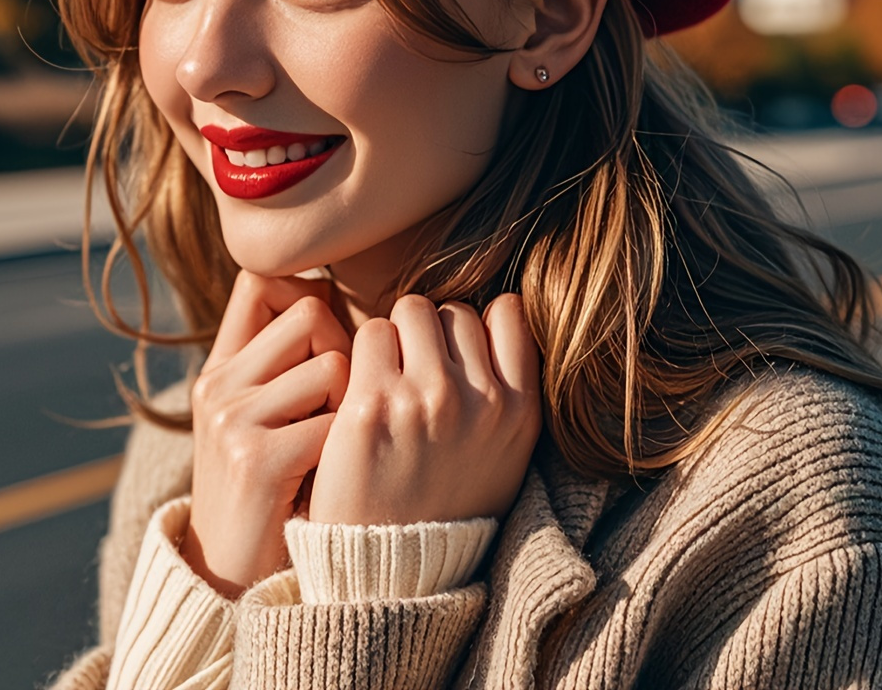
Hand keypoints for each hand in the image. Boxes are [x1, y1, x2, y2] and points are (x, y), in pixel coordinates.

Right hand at [183, 270, 350, 596]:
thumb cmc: (270, 492)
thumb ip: (286, 364)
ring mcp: (233, 420)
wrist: (232, 582)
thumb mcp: (260, 419)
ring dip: (351, 402)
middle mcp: (219, 384)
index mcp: (220, 367)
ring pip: (332, 363)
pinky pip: (336, 419)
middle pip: (310, 310)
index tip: (326, 340)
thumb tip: (340, 301)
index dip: (307, 294)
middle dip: (342, 348)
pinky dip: (350, 446)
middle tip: (340, 403)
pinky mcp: (257, 459)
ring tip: (336, 444)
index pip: (261, 279)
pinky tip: (333, 475)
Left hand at [308, 294, 541, 525]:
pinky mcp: (372, 403)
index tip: (458, 353)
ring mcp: (426, 399)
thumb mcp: (505, 453)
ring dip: (397, 337)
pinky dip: (364, 354)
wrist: (391, 572)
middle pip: (452, 310)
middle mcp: (478, 400)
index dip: (477, 326)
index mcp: (519, 411)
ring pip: (412, 311)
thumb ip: (506, 389)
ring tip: (390, 381)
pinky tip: (362, 392)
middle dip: (432, 334)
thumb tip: (498, 313)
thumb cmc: (445, 505)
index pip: (508, 311)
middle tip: (414, 375)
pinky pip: (371, 333)